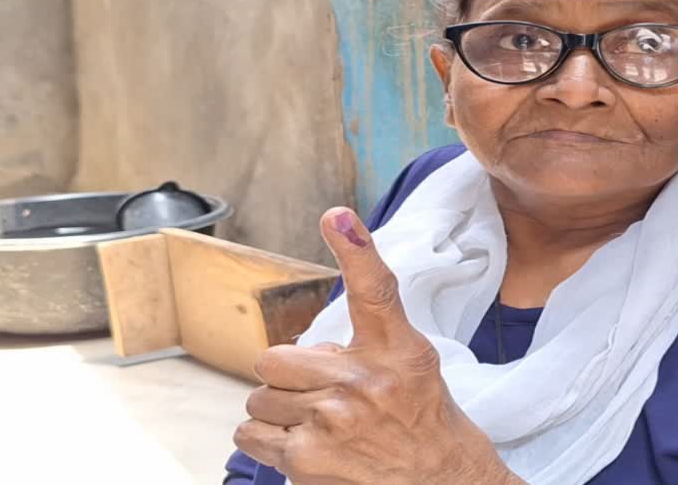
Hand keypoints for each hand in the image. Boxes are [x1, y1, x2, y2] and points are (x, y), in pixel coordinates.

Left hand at [234, 207, 522, 484]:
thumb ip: (366, 340)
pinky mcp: (307, 459)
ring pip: (260, 399)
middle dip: (287, 378)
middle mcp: (364, 381)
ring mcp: (333, 421)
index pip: (375, 290)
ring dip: (279, 413)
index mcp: (397, 350)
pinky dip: (267, 441)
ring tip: (319, 426)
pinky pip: (251, 434)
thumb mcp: (412, 364)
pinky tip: (305, 446)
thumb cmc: (426, 424)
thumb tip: (306, 340)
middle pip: (276, 358)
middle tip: (319, 394)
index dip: (356, 248)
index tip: (338, 218)